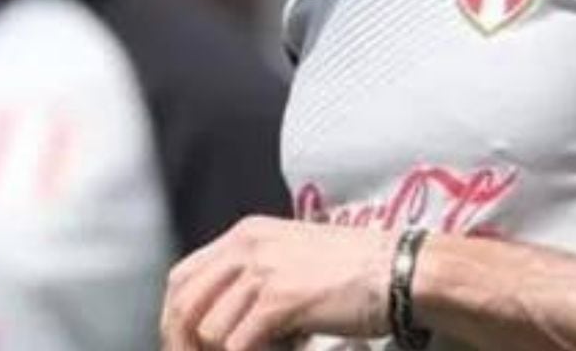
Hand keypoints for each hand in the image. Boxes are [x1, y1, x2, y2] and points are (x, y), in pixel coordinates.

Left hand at [160, 216, 392, 350]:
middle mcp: (246, 247)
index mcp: (245, 235)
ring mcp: (262, 271)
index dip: (175, 316)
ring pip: (208, 329)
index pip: (183, 276)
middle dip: (183, 343)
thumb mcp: (292, 260)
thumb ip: (254, 279)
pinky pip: (238, 343)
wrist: (400, 270)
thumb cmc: (356, 271)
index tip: (182, 345)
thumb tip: (222, 323)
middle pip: (184, 303)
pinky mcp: (280, 299)